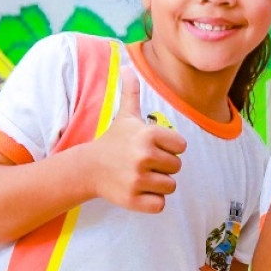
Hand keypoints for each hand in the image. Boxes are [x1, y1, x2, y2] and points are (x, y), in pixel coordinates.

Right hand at [87, 61, 187, 212]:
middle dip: (163, 166)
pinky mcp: (133, 200)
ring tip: (139, 176)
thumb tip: (126, 65)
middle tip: (141, 163)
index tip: (150, 147)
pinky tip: (137, 191)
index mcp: (148, 134)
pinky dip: (152, 201)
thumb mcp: (125, 115)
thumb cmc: (113, 141)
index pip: (181, 146)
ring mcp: (138, 179)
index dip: (169, 148)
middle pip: (177, 167)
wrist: (89, 168)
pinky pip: (160, 205)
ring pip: (170, 186)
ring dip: (158, 184)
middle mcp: (144, 156)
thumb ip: (131, 91)